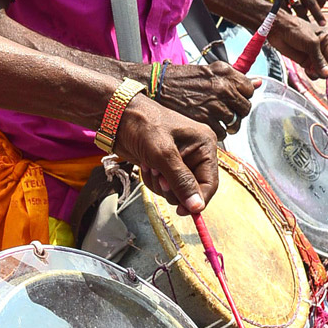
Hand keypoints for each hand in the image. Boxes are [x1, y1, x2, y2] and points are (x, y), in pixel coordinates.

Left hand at [115, 96, 219, 215]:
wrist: (117, 117)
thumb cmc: (142, 124)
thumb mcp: (163, 154)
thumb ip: (181, 181)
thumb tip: (197, 206)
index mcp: (204, 144)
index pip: (210, 183)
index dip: (197, 200)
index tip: (182, 211)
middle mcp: (196, 153)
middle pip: (192, 189)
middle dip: (171, 187)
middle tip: (158, 175)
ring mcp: (180, 160)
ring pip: (176, 190)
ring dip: (159, 183)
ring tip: (149, 165)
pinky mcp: (165, 164)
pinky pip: (163, 185)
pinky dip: (152, 180)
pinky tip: (145, 165)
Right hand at [154, 60, 257, 138]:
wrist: (157, 86)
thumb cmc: (180, 79)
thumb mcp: (209, 71)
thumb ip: (234, 78)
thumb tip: (258, 82)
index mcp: (225, 72)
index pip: (249, 89)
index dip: (241, 96)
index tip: (233, 98)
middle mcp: (223, 87)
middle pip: (244, 108)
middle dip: (236, 112)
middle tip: (224, 111)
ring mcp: (215, 105)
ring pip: (234, 123)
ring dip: (226, 124)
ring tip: (213, 118)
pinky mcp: (206, 120)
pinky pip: (221, 133)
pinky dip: (215, 131)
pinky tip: (205, 123)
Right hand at [261, 0, 325, 23]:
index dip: (322, 1)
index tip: (320, 8)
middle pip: (311, 1)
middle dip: (317, 14)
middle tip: (322, 24)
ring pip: (298, 6)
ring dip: (302, 16)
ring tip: (304, 23)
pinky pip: (284, 7)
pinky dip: (288, 14)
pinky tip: (290, 17)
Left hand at [268, 13, 327, 82]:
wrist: (278, 29)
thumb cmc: (295, 30)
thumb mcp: (311, 43)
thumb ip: (319, 59)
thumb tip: (327, 74)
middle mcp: (323, 47)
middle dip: (325, 72)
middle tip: (319, 74)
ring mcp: (314, 55)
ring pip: (322, 70)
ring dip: (318, 73)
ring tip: (310, 71)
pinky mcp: (306, 61)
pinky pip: (313, 71)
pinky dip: (312, 74)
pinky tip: (307, 71)